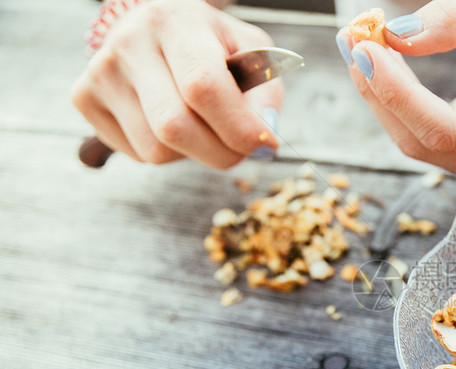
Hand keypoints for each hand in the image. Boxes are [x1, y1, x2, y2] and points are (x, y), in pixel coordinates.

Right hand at [70, 0, 281, 168]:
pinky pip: (137, 154)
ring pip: (156, 150)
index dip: (238, 127)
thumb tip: (264, 137)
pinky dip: (166, 153)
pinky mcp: (84, 98)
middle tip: (240, 149)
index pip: (202, 86)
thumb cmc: (213, 47)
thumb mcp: (251, 55)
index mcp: (175, 21)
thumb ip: (266, 94)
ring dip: (192, 154)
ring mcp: (100, 70)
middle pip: (174, 127)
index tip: (264, 144)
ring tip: (201, 125)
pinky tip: (170, 122)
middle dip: (220, 152)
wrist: (158, 30)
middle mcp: (130, 41)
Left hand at [337, 0, 455, 192]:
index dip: (398, 93)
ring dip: (381, 94)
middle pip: (421, 142)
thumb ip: (455, 24)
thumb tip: (395, 34)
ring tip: (361, 46)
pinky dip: (395, 101)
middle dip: (380, 91)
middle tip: (352, 39)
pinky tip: (379, 67)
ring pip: (414, 141)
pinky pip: (420, 136)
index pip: (444, 132)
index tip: (365, 49)